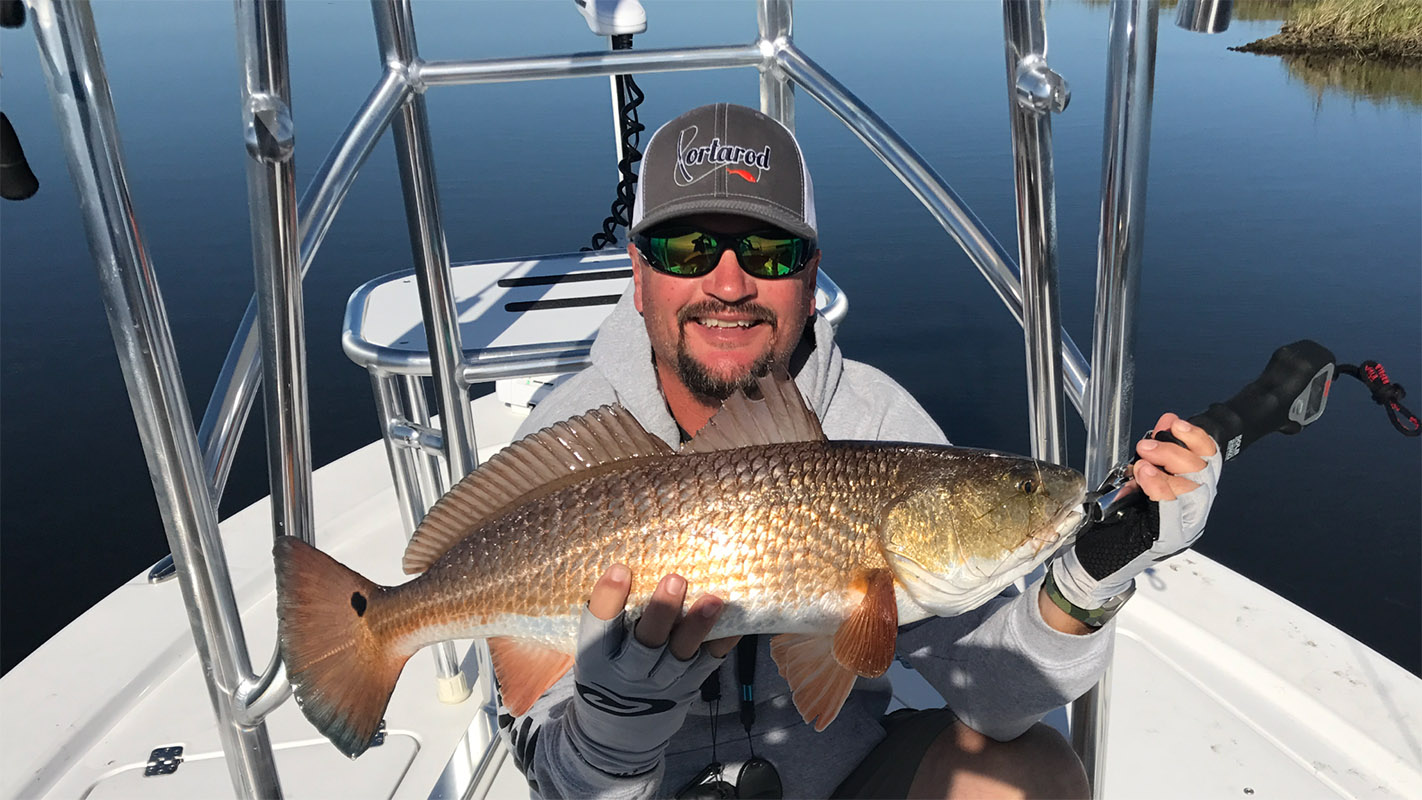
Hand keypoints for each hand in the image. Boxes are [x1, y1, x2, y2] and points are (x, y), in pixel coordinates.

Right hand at [562, 565, 733, 776]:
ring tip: (713, 600)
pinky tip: (736, 621)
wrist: (615, 736)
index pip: (598, 628)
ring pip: (680, 654)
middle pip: (646, 642)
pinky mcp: (687, 686)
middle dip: (661, 612)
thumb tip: (624, 569)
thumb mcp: (589, 655)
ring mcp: (660, 682)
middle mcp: (628, 673)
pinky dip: (722, 642)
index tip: (620, 570)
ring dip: (697, 626)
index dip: (608, 600)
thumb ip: (604, 623)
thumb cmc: (603, 677)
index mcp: (595, 660)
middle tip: (675, 580)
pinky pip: (707, 662)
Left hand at [1050, 414, 1223, 612]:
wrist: (1091, 562)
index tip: (1173, 422)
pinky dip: (1160, 489)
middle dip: (1176, 450)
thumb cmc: (1112, 524)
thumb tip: (1165, 423)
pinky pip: (1173, 512)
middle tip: (1146, 444)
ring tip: (1142, 458)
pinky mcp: (1166, 541)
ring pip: (1194, 489)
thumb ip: (1153, 456)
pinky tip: (1144, 475)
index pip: (1209, 461)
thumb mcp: (1135, 481)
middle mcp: (1193, 512)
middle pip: (1203, 473)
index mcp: (1189, 495)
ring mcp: (1183, 528)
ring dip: (1168, 466)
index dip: (1196, 438)